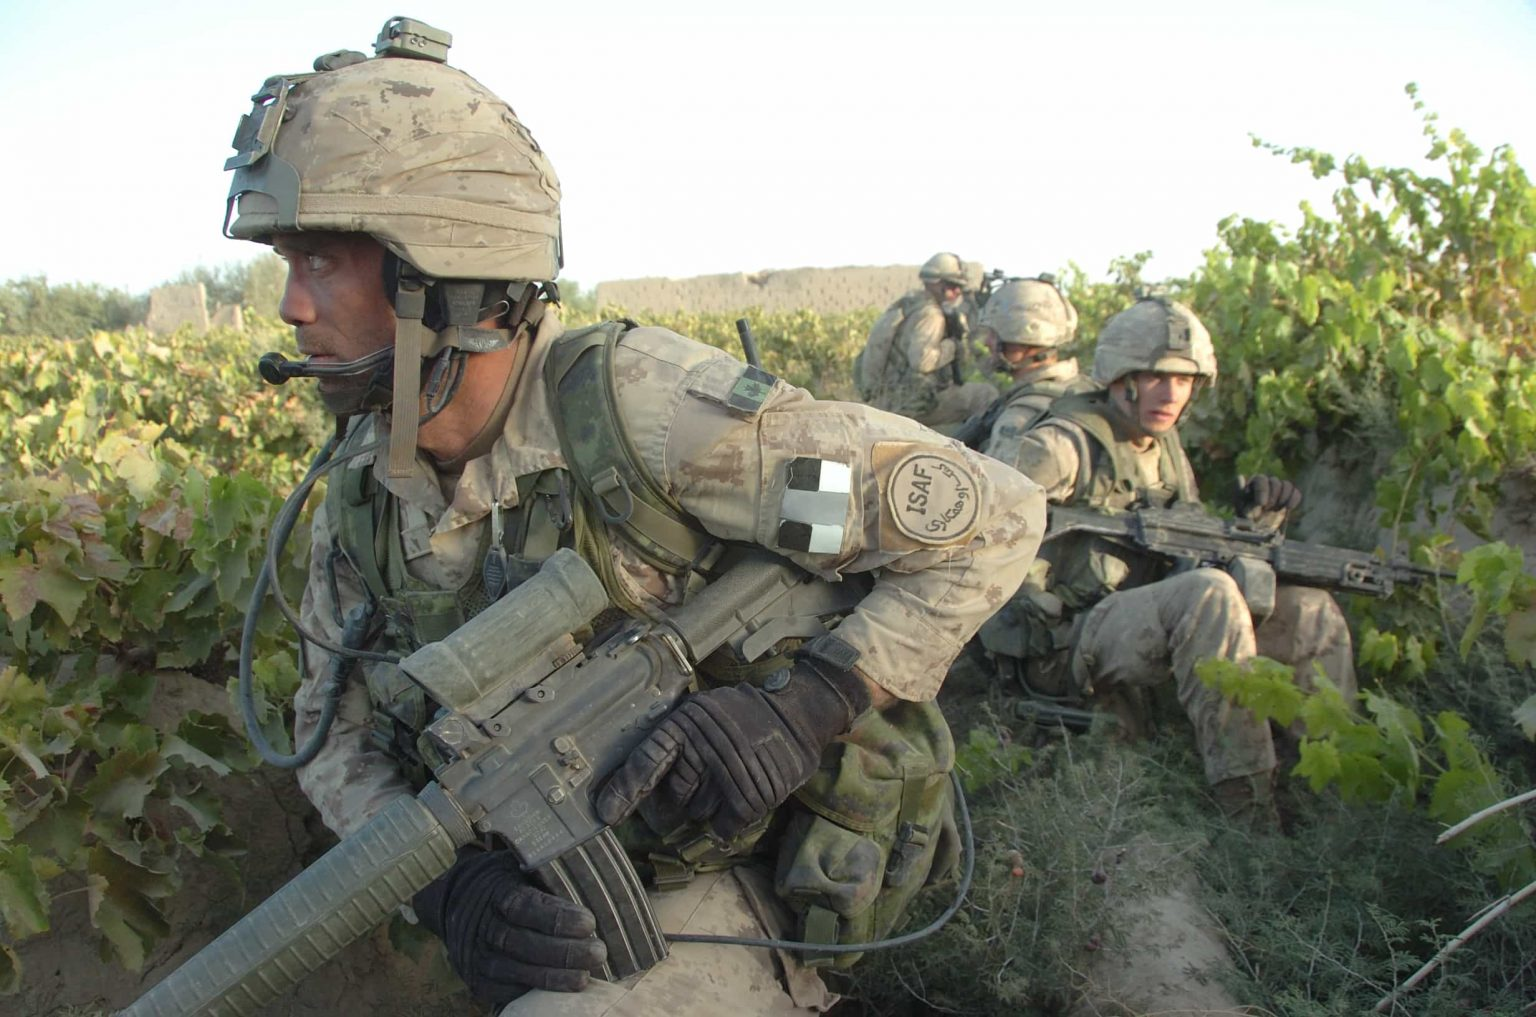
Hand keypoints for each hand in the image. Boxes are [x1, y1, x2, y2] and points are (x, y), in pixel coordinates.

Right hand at [413, 849, 604, 1004]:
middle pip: (524, 943)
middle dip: (564, 952)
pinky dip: (533, 991)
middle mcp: (483, 925)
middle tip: (598, 953)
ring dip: (553, 977)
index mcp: (496, 891)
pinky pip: (505, 991)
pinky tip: (559, 989)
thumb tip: (591, 876)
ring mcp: (477, 955)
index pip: (525, 907)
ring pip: (516, 971)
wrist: (458, 900)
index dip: (557, 918)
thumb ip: (550, 871)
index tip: (588, 923)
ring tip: (584, 977)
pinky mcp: (478, 980)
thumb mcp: (522, 862)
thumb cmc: (506, 880)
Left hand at [595, 655, 872, 839]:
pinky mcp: (751, 799)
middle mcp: (702, 751)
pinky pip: (722, 827)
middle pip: (670, 797)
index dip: (624, 789)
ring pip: (696, 813)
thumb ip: (673, 738)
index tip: (606, 816)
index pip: (646, 760)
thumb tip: (635, 778)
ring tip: (725, 778)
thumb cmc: (739, 713)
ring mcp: (727, 778)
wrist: (795, 714)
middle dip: (678, 795)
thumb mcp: (699, 710)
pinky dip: (727, 820)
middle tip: (699, 777)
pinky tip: (737, 796)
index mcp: (684, 724)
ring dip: (705, 804)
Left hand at [1236, 475, 1301, 524]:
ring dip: (1283, 498)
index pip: (1261, 479)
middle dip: (1273, 497)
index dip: (1263, 490)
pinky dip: (1294, 499)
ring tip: (1276, 510)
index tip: (1262, 504)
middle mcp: (1266, 483)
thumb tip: (1241, 477)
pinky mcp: (1288, 497)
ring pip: (1287, 485)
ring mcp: (1278, 489)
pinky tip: (1288, 508)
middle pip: (1275, 482)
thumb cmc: (1245, 519)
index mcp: (1253, 484)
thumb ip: (1239, 493)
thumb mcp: (1240, 508)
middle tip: (1267, 509)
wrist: (1257, 530)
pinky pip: (1295, 492)